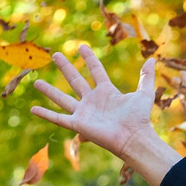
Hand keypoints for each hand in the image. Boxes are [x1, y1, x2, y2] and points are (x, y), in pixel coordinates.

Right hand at [33, 44, 179, 185]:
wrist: (134, 138)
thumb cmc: (139, 118)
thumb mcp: (144, 93)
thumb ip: (146, 76)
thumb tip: (153, 59)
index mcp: (107, 92)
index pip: (95, 71)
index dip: (89, 59)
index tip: (81, 47)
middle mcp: (93, 101)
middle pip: (75, 80)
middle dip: (65, 68)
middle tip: (55, 55)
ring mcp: (84, 112)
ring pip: (62, 98)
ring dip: (49, 90)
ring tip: (36, 82)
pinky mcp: (78, 124)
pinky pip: (58, 118)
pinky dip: (45, 114)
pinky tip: (32, 109)